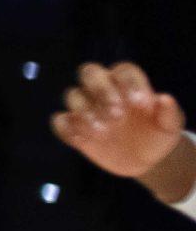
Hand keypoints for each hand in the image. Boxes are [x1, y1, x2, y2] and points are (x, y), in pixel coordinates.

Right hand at [52, 61, 185, 177]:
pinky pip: (60, 121)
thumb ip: (169, 113)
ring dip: (85, 111)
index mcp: (127, 84)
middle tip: (117, 115)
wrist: (145, 159)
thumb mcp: (169, 126)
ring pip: (73, 95)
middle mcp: (103, 90)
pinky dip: (67, 129)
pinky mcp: (74, 127)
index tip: (140, 105)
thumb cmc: (157, 135)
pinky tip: (82, 140)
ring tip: (103, 132)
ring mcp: (87, 108)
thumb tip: (165, 98)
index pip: (123, 70)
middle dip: (100, 89)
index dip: (129, 83)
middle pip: (89, 72)